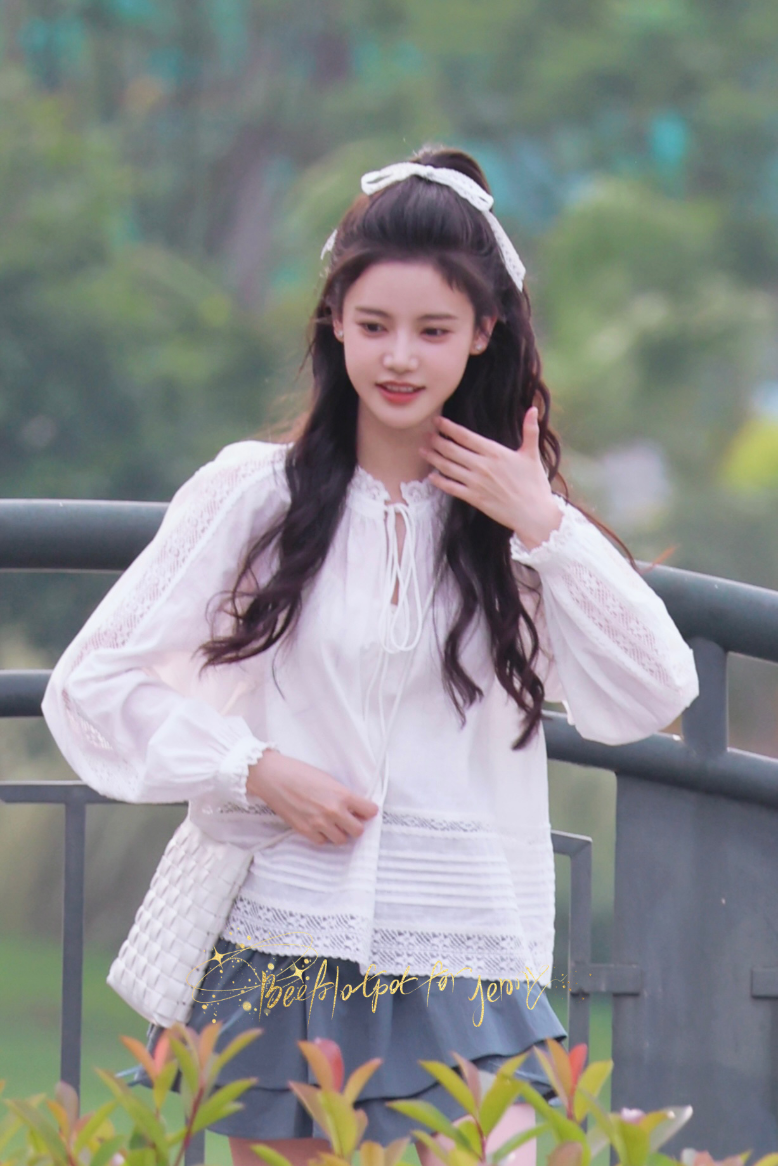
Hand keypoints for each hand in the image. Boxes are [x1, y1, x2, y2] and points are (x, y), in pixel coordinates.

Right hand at [246, 750, 379, 845]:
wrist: (273, 777)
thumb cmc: (299, 772)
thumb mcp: (328, 779)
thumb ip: (342, 794)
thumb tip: (353, 807)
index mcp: (342, 794)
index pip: (369, 810)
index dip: (369, 811)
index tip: (366, 811)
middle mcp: (333, 811)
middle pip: (358, 830)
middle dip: (355, 825)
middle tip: (349, 819)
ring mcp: (319, 823)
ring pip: (341, 840)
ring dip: (340, 832)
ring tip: (333, 823)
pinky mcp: (305, 830)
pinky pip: (322, 842)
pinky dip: (323, 836)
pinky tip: (319, 826)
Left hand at [419, 407, 562, 549]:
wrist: (534, 514)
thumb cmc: (534, 484)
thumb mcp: (532, 455)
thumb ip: (530, 431)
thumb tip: (532, 409)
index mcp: (495, 452)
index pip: (465, 436)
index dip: (448, 427)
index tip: (437, 420)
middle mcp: (482, 466)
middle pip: (452, 450)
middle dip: (436, 441)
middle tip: (426, 435)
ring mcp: (476, 483)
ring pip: (448, 468)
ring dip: (433, 458)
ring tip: (422, 450)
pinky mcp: (474, 498)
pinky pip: (452, 488)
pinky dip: (439, 481)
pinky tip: (431, 476)